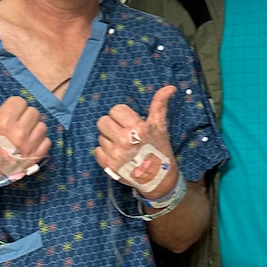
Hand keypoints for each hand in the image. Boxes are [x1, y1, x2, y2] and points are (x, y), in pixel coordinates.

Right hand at [0, 75, 50, 193]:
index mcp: (4, 122)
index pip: (19, 101)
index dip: (11, 107)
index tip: (4, 116)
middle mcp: (19, 133)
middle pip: (32, 111)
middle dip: (23, 115)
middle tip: (12, 124)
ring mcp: (28, 147)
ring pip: (42, 125)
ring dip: (33, 127)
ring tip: (21, 133)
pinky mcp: (34, 158)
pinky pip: (47, 142)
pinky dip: (39, 141)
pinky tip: (27, 143)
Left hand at [96, 85, 177, 199]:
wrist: (159, 180)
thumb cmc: (160, 150)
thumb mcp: (160, 126)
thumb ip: (159, 105)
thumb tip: (170, 87)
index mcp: (138, 128)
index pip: (116, 110)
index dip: (121, 115)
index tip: (128, 122)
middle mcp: (125, 140)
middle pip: (103, 121)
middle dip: (112, 125)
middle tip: (122, 132)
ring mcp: (115, 154)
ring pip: (100, 136)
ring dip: (109, 139)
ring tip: (121, 145)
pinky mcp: (108, 166)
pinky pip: (97, 150)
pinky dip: (104, 152)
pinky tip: (116, 154)